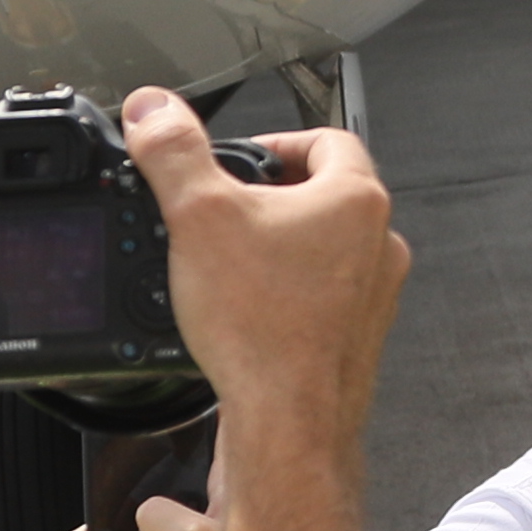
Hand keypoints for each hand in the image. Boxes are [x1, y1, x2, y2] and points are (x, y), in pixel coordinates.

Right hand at [127, 91, 408, 429]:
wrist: (287, 420)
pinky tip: (244, 310)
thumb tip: (153, 110)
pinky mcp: (353, 339)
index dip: (277, 141)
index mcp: (356, 200)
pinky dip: (284, 295)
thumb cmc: (264, 329)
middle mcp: (378, 246)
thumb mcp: (199, 216)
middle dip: (271, 197)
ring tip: (229, 259)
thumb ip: (174, 152)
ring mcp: (371, 297)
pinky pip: (318, 299)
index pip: (326, 140)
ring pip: (322, 250)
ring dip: (278, 247)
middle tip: (225, 208)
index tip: (241, 156)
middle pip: (324, 195)